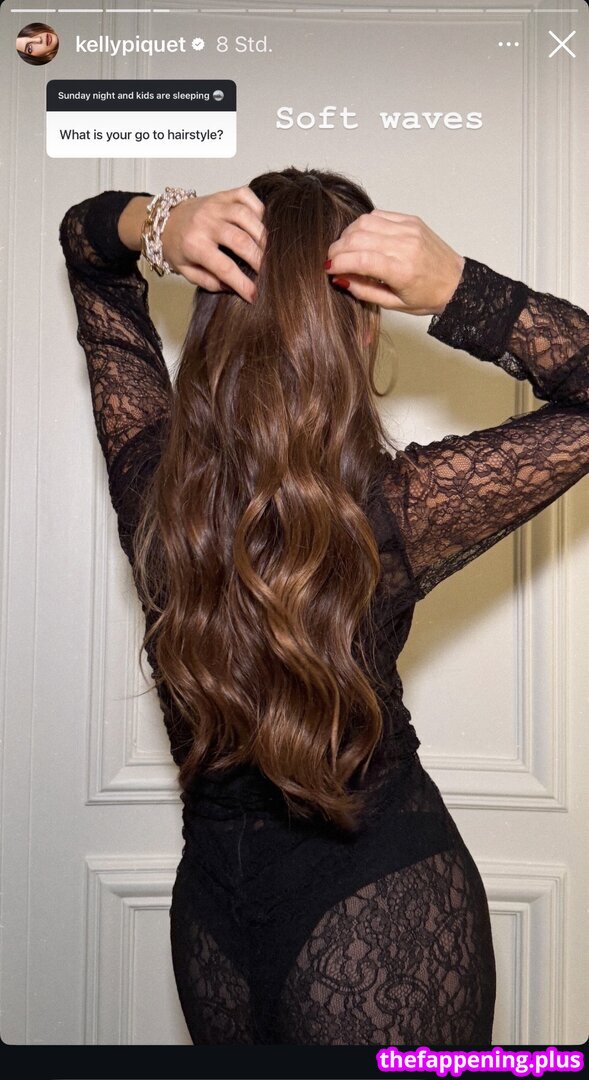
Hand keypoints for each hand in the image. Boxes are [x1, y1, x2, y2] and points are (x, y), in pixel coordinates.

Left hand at [161, 185, 266, 303]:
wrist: (163, 221)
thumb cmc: (178, 248)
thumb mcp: (187, 272)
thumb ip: (210, 282)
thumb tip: (235, 288)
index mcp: (194, 245)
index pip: (224, 267)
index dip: (242, 283)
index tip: (254, 295)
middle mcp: (205, 222)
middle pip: (240, 241)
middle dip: (259, 260)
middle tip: (268, 273)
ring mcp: (215, 205)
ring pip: (246, 216)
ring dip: (262, 235)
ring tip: (268, 250)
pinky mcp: (222, 195)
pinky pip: (246, 196)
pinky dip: (258, 209)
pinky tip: (260, 224)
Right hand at [325, 211, 464, 315]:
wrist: (457, 282)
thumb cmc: (427, 296)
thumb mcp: (394, 304)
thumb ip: (365, 291)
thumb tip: (340, 278)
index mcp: (402, 271)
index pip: (361, 259)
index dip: (338, 262)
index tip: (328, 268)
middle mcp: (406, 246)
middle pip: (359, 237)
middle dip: (338, 248)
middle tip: (332, 259)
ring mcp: (409, 229)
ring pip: (365, 222)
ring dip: (348, 234)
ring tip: (344, 248)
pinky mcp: (411, 220)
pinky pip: (378, 215)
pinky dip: (363, 225)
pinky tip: (361, 237)